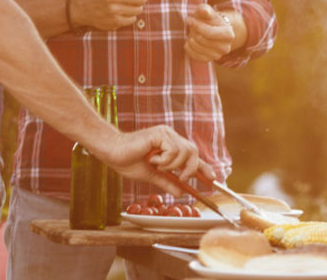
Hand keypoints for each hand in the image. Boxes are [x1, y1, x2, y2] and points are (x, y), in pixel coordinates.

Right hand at [94, 125, 215, 195]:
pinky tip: (152, 158)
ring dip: (172, 165)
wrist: (112, 152)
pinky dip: (165, 160)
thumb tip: (181, 192)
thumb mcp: (152, 176)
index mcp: (170, 147)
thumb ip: (167, 182)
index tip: (213, 180)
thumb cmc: (128, 161)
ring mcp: (166, 134)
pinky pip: (173, 150)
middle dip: (190, 169)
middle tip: (180, 178)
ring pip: (185, 152)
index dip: (204, 168)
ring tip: (156, 165)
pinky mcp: (160, 133)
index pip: (192, 157)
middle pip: (193, 152)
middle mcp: (171, 137)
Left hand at [185, 4, 235, 61]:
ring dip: (190, 39)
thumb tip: (204, 11)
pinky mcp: (209, 60)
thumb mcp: (208, 11)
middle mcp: (225, 48)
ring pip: (197, 48)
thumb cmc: (209, 19)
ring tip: (191, 33)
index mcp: (228, 34)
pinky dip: (189, 48)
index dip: (197, 26)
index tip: (189, 19)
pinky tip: (189, 41)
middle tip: (190, 25)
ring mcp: (218, 56)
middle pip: (202, 40)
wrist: (213, 29)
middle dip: (193, 31)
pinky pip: (195, 56)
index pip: (209, 33)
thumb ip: (205, 9)